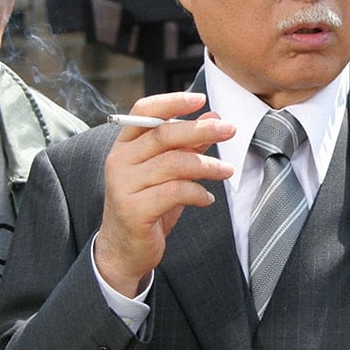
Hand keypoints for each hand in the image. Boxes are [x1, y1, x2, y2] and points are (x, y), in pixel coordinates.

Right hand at [93, 92, 234, 296]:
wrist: (124, 250)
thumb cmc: (147, 205)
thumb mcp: (167, 172)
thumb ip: (187, 144)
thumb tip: (213, 117)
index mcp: (125, 145)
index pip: (144, 111)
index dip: (173, 102)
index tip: (201, 99)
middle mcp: (119, 161)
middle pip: (163, 135)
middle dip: (201, 130)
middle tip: (230, 130)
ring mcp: (124, 185)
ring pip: (173, 163)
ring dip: (207, 165)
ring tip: (227, 171)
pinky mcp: (135, 210)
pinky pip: (174, 192)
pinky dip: (197, 193)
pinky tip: (207, 199)